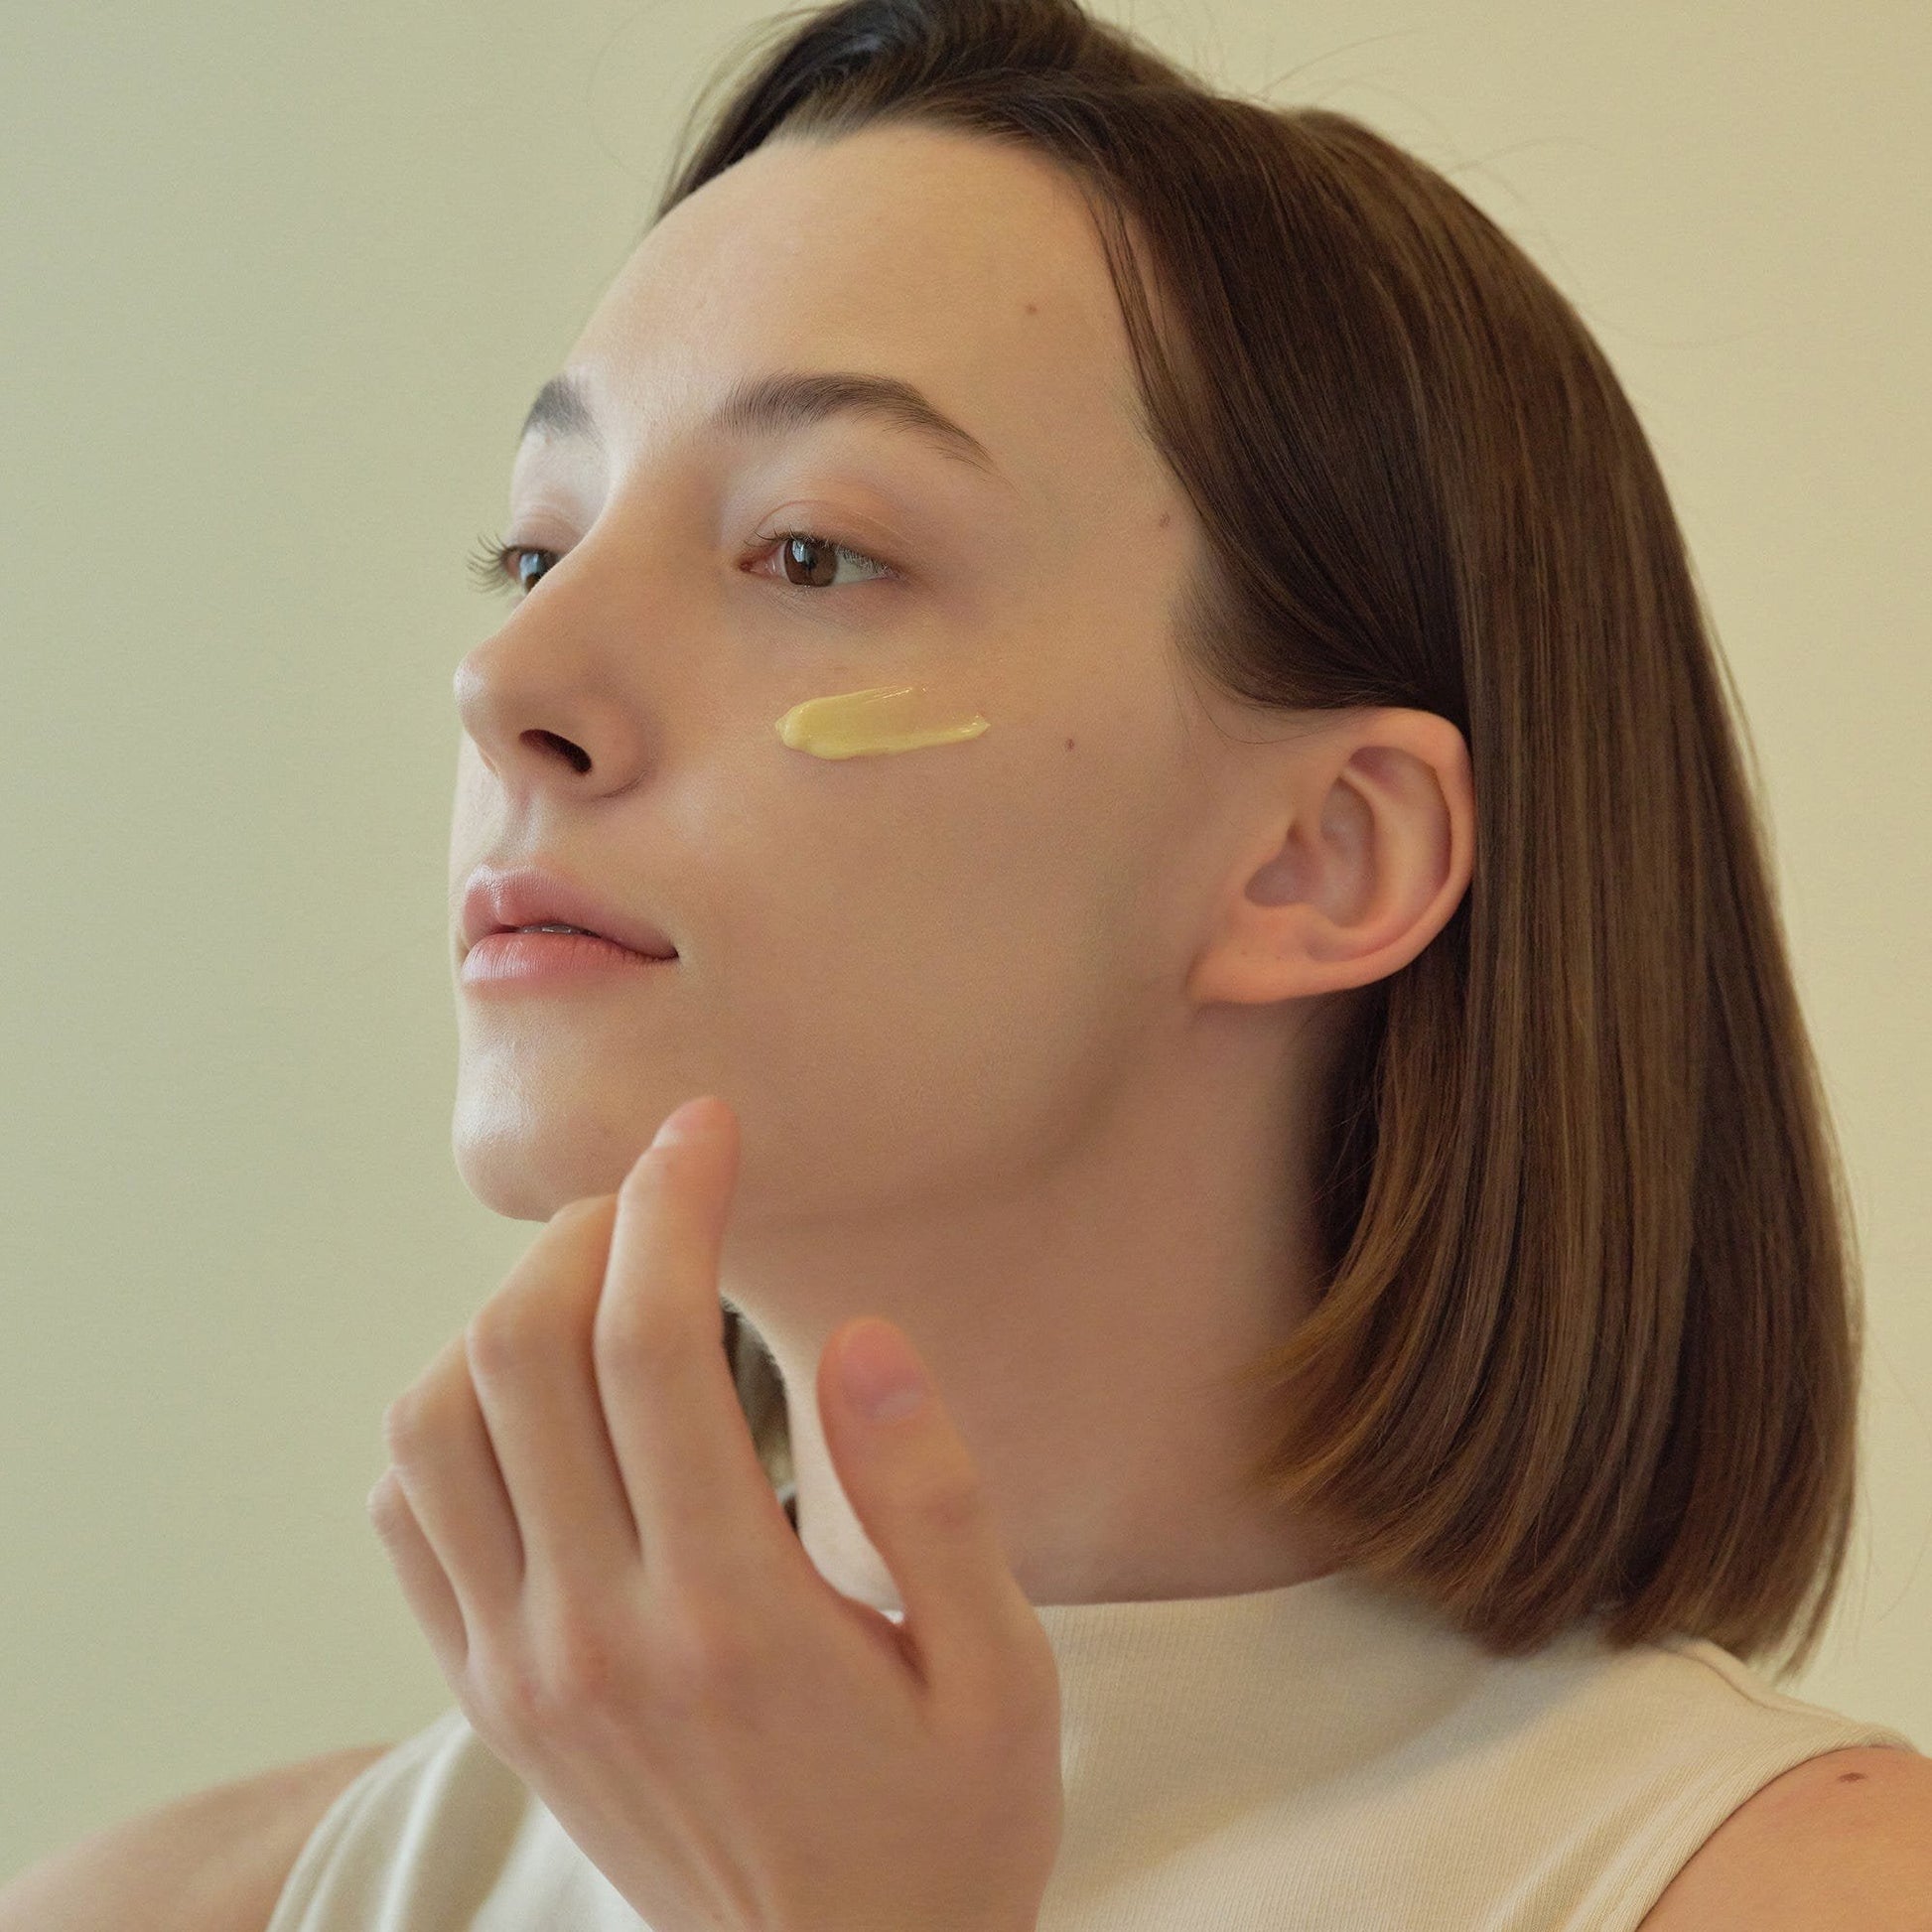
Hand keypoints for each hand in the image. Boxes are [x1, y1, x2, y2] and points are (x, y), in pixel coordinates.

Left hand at [366, 1094, 1062, 1931]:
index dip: (672, 1202)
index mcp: (732, 1613)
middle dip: (587, 1229)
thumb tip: (863, 1338)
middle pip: (522, 1354)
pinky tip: (539, 1398)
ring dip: (506, 1314)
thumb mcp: (1003, 1677)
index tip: (708, 1129)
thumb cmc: (939, 1829)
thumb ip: (938, 1504)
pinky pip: (407, 1516)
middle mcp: (596, 1632)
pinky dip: (446, 1419)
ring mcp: (521, 1667)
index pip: (652, 1346)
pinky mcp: (488, 1695)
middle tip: (664, 1191)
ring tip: (606, 1287)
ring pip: (434, 1424)